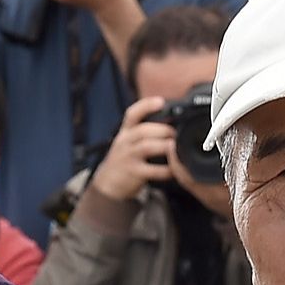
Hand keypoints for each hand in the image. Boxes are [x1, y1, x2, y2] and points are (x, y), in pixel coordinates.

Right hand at [85, 97, 176, 217]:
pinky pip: (152, 170)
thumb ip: (144, 131)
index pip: (132, 114)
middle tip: (177, 133)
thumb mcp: (128, 141)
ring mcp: (128, 157)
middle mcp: (125, 142)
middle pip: (143, 130)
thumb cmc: (124, 159)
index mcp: (126, 131)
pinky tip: (174, 169)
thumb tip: (171, 122)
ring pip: (147, 147)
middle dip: (163, 129)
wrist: (108, 183)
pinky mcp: (133, 173)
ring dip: (165, 146)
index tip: (161, 101)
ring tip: (176, 147)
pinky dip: (166, 170)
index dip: (146, 105)